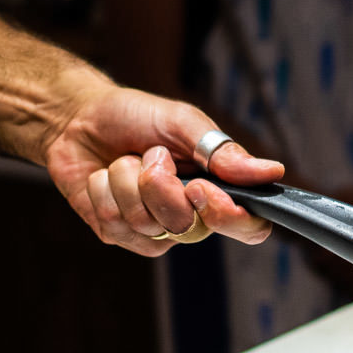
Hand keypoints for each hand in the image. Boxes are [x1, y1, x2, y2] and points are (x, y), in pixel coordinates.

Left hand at [43, 85, 278, 255]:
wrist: (80, 117)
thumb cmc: (138, 117)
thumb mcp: (184, 123)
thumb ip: (224, 152)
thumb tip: (272, 171)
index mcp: (219, 191)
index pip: (250, 227)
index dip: (231, 218)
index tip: (200, 188)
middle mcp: (192, 217)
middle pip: (190, 228)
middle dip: (161, 186)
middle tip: (152, 155)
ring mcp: (156, 231)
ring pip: (148, 224)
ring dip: (127, 181)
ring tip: (126, 160)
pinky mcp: (119, 234)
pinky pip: (115, 224)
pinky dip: (103, 190)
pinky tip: (104, 176)